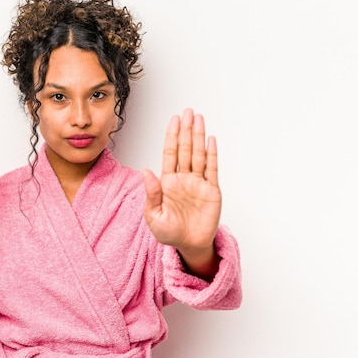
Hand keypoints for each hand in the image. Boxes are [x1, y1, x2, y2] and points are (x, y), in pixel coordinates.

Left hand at [143, 109, 221, 253]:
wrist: (189, 246)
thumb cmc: (169, 232)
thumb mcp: (153, 216)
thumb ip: (151, 193)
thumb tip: (145, 171)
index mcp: (167, 182)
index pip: (170, 153)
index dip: (172, 136)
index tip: (174, 120)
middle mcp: (183, 178)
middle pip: (185, 149)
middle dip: (186, 130)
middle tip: (188, 112)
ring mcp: (198, 183)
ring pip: (198, 155)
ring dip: (199, 137)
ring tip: (199, 119)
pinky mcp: (211, 191)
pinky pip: (212, 169)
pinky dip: (212, 154)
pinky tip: (211, 140)